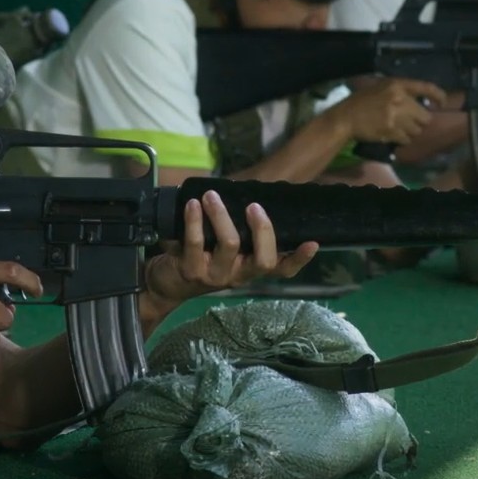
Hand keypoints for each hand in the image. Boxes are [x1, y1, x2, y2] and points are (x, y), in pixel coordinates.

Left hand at [142, 190, 318, 313]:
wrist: (164, 284)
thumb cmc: (200, 256)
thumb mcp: (223, 248)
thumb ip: (239, 231)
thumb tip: (250, 195)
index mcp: (250, 269)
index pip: (282, 270)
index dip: (298, 259)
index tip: (313, 243)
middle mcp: (238, 276)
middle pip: (263, 259)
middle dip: (262, 229)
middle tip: (253, 205)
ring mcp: (215, 276)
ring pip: (229, 244)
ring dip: (221, 215)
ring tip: (211, 195)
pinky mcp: (191, 272)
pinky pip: (196, 243)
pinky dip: (194, 220)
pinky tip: (192, 205)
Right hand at [332, 78, 448, 145]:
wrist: (345, 118)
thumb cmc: (361, 101)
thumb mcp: (380, 87)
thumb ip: (400, 91)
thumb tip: (422, 101)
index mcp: (397, 85)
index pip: (426, 87)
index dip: (439, 96)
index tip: (443, 103)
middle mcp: (400, 100)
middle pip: (425, 116)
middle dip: (420, 120)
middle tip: (410, 121)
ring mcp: (396, 117)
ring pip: (417, 130)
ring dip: (411, 131)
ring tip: (399, 129)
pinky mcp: (391, 132)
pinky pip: (407, 139)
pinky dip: (402, 139)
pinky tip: (392, 135)